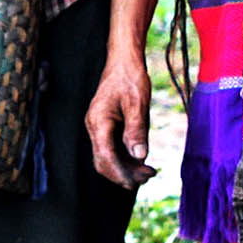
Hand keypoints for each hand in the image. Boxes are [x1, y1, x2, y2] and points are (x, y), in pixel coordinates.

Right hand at [85, 53, 156, 187]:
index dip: (120, 173)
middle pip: (103, 161)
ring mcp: (98, 126)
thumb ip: (136, 131)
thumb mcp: (138, 104)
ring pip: (107, 157)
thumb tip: (139, 156)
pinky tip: (141, 160)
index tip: (136, 183)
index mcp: (98, 121)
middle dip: (123, 174)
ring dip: (126, 167)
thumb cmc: (130, 77)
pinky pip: (112, 148)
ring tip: (148, 172)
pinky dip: (125, 157)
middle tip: (147, 178)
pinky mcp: (106, 125)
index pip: (105, 157)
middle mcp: (94, 126)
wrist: (124, 60)